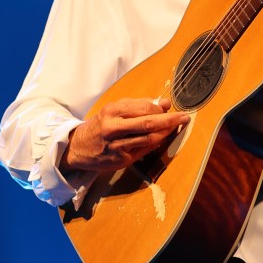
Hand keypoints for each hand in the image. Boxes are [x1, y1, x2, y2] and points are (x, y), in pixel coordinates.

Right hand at [63, 96, 189, 172]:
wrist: (78, 148)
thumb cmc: (100, 126)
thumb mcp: (114, 110)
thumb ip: (138, 105)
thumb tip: (164, 103)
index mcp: (112, 111)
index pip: (143, 108)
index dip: (160, 109)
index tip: (170, 108)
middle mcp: (113, 128)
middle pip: (148, 123)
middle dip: (170, 120)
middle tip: (184, 117)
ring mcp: (118, 146)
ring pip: (148, 138)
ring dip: (166, 133)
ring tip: (175, 127)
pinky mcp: (121, 160)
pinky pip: (144, 150)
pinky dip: (155, 143)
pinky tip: (162, 138)